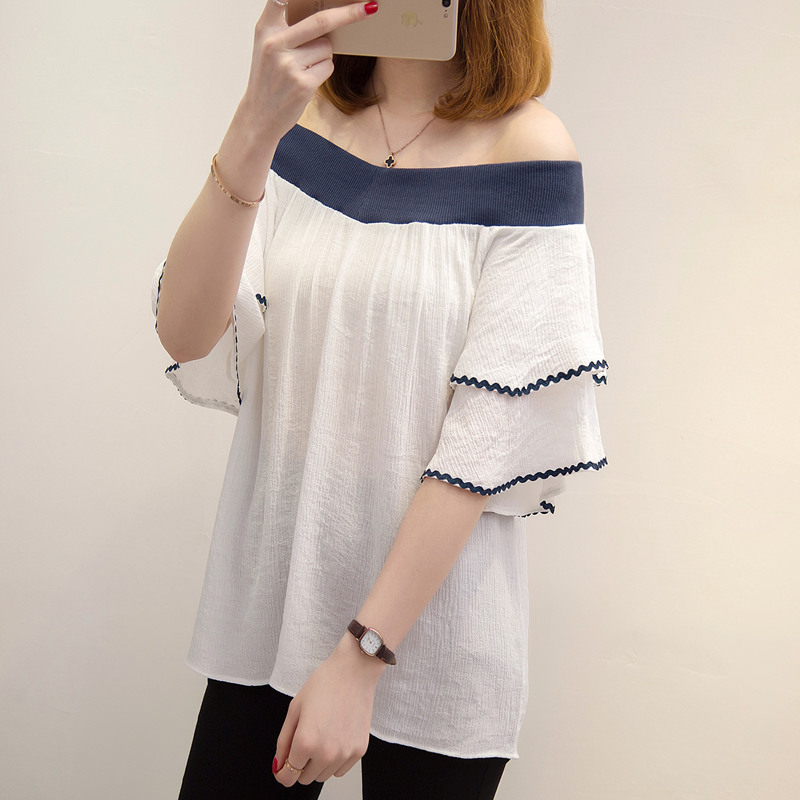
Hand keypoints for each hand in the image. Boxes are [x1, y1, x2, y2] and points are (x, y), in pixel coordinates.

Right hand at [239, 0, 378, 145]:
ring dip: (322, 55)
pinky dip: (323, 71)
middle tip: (369, 8)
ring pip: (327, 47)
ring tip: (303, 68)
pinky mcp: (303, 84)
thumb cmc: (269, 78)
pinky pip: (328, 66)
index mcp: (265, 29)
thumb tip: (326, 15)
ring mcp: (289, 65)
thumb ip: (285, 26)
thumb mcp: (266, 46)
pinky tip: (307, 80)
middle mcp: (275, 44)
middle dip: (349, 14)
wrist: (259, 116)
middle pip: (321, 21)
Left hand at [273, 635, 384, 786]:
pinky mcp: (359, 750)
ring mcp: (344, 753)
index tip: (285, 764)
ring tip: (322, 735)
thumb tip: (279, 765)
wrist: (354, 670)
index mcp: (305, 741)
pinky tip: (335, 738)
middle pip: (305, 778)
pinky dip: (335, 761)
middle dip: (301, 764)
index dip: (282, 771)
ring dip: (318, 763)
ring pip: (323, 776)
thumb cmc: (324, 683)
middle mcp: (326, 753)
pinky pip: (340, 770)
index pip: (287, 777)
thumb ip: (284, 741)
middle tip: (306, 739)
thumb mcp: (295, 708)